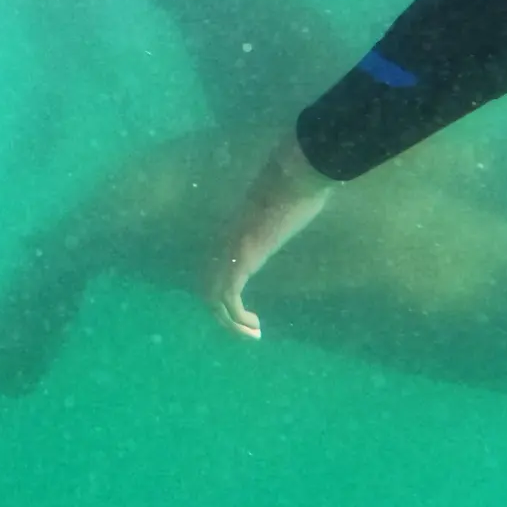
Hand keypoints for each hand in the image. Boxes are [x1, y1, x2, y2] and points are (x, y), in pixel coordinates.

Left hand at [210, 135, 336, 339]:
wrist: (294, 173)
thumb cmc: (295, 183)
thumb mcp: (283, 205)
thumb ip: (281, 213)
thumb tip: (300, 205)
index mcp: (230, 230)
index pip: (211, 267)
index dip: (222, 290)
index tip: (244, 306)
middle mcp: (223, 242)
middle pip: (206, 285)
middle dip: (222, 313)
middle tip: (249, 328)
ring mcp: (230, 250)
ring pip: (212, 296)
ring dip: (230, 322)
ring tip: (253, 333)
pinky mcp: (242, 258)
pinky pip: (229, 297)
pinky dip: (237, 318)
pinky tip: (256, 326)